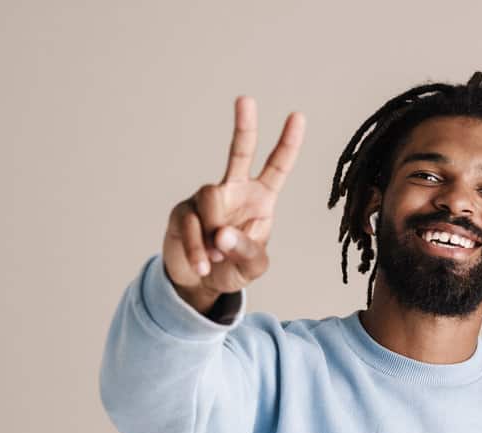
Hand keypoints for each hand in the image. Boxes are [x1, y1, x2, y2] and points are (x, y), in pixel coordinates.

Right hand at [163, 96, 305, 306]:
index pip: (277, 167)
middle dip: (244, 126)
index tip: (298, 116)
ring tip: (215, 257)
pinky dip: (198, 249)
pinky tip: (203, 264)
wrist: (201, 284)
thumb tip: (221, 234)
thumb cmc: (234, 267)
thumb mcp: (253, 266)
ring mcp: (207, 199)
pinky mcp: (183, 212)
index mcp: (261, 198)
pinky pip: (191, 223)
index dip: (288, 144)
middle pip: (239, 152)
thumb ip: (246, 249)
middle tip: (246, 99)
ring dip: (215, 232)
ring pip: (210, 197)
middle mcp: (235, 190)